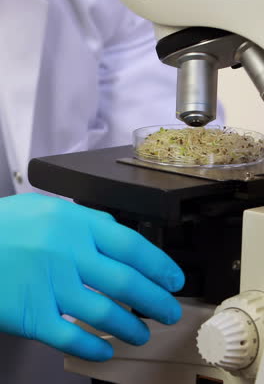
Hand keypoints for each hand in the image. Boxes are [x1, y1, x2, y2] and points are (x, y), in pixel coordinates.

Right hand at [0, 193, 183, 360]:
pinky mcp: (32, 315)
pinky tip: (104, 351)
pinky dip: (92, 348)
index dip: (159, 265)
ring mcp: (51, 286)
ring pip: (104, 314)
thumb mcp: (47, 208)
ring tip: (142, 334)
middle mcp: (68, 254)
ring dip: (130, 328)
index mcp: (75, 224)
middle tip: (169, 312)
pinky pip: (70, 337)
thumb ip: (85, 219)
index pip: (131, 245)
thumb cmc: (6, 226)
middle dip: (156, 301)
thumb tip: (116, 230)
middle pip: (126, 282)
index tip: (173, 279)